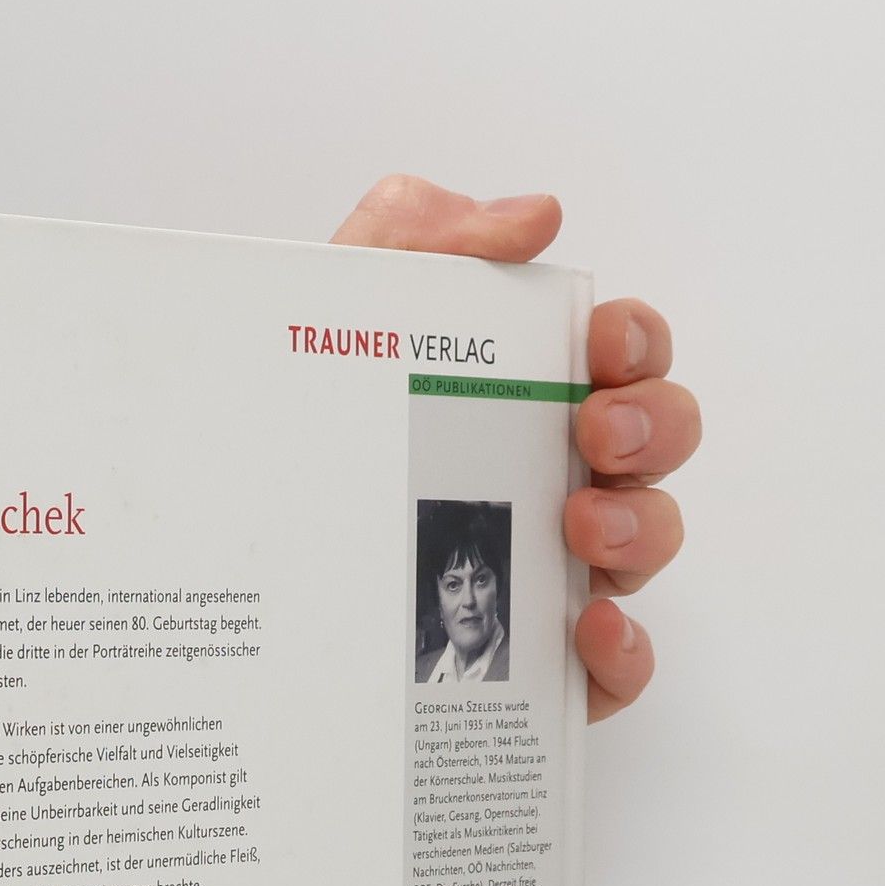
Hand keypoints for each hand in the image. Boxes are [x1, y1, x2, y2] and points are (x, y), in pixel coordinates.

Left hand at [332, 175, 699, 721]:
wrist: (224, 557)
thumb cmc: (305, 431)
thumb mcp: (336, 318)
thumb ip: (417, 239)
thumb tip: (531, 218)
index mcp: (525, 396)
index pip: (624, 356)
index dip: (636, 340)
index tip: (600, 340)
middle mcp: (557, 478)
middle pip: (659, 443)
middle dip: (652, 424)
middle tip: (592, 428)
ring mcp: (557, 573)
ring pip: (651, 546)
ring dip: (641, 526)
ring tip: (582, 525)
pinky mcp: (540, 665)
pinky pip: (616, 667)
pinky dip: (624, 649)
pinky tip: (586, 626)